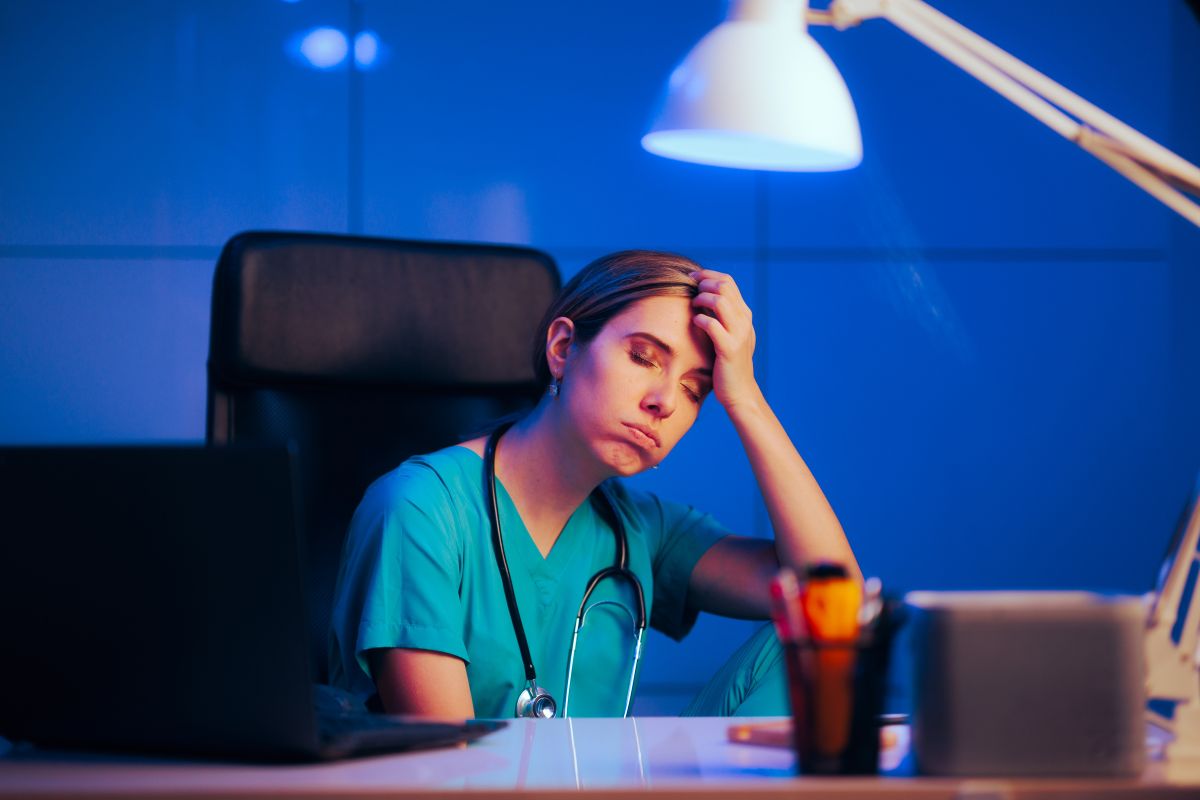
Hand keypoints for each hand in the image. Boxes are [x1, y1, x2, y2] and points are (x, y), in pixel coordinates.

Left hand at [690, 270, 760, 409]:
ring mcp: (739, 334)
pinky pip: (713, 326)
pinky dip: (701, 319)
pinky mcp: (729, 349)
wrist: (740, 392)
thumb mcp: (729, 335)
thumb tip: (700, 297)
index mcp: (744, 315)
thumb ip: (721, 317)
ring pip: (720, 301)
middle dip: (703, 283)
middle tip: (689, 290)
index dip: (708, 275)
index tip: (691, 278)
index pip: (728, 282)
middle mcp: (745, 321)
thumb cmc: (728, 364)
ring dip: (702, 299)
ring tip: (692, 305)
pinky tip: (694, 322)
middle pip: (725, 286)